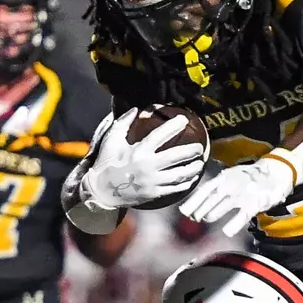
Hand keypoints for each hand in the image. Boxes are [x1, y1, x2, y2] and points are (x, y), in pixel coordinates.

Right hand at [79, 112, 207, 210]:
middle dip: (191, 151)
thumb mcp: (111, 141)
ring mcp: (152, 182)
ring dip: (192, 168)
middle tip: (200, 147)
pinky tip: (192, 178)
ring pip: (179, 174)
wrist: (102, 191)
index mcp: (138, 151)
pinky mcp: (153, 193)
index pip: (160, 135)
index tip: (183, 119)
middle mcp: (147, 166)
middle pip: (176, 156)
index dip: (173, 126)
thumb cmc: (107, 163)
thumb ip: (123, 123)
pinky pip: (174, 188)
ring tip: (200, 163)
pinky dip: (185, 183)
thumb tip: (136, 109)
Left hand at [179, 157, 296, 236]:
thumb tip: (194, 205)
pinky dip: (233, 225)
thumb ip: (214, 190)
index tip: (183, 211)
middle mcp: (230, 185)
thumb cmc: (248, 178)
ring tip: (207, 219)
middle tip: (194, 218)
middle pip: (209, 200)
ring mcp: (242, 194)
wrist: (276, 171)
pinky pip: (241, 216)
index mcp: (224, 178)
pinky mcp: (255, 203)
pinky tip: (227, 231)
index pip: (204, 190)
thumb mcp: (230, 178)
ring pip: (220, 208)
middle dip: (199, 211)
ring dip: (211, 215)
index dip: (193, 201)